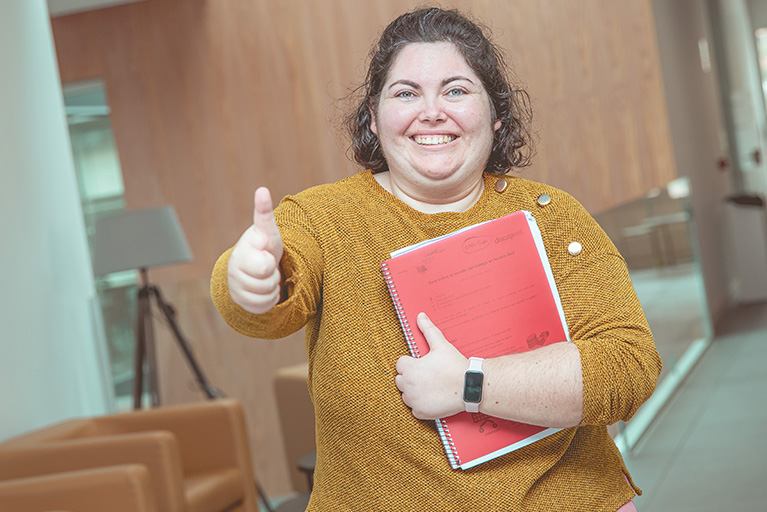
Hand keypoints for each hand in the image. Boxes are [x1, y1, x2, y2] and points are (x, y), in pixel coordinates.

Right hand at [227, 187, 284, 313]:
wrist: (253, 269)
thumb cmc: (263, 246)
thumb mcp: (267, 231)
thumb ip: (264, 215)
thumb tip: (262, 190)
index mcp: (244, 250)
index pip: (262, 263)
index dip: (267, 261)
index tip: (263, 247)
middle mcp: (235, 268)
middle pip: (268, 279)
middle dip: (273, 273)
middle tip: (268, 264)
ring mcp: (236, 286)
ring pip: (267, 293)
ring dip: (272, 286)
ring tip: (265, 275)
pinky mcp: (241, 303)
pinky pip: (264, 306)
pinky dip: (268, 300)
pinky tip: (263, 289)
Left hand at [395, 313, 467, 419]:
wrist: (470, 386)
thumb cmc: (455, 365)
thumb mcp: (441, 344)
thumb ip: (428, 329)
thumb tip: (420, 316)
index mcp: (410, 369)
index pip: (400, 364)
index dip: (411, 363)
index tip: (422, 364)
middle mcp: (408, 386)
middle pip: (400, 380)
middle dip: (410, 377)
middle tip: (426, 375)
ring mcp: (414, 401)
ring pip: (406, 395)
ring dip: (413, 392)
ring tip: (430, 386)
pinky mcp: (421, 413)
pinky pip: (414, 409)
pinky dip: (421, 406)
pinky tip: (432, 398)